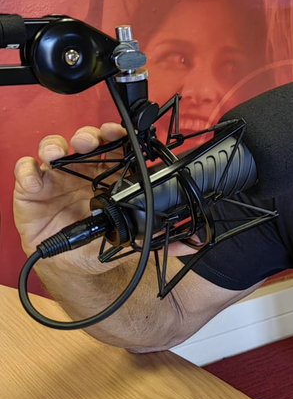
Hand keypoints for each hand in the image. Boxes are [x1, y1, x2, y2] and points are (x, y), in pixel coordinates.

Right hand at [13, 123, 125, 272]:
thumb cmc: (94, 242)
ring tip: (57, 154)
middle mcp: (80, 172)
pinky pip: (26, 172)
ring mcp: (55, 178)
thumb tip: (160, 230)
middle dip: (87, 136)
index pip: (112, 149)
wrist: (70, 264)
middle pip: (83, 142)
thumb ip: (136, 230)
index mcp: (105, 177)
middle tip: (89, 142)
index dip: (115, 137)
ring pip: (52, 149)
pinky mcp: (31, 189)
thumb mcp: (118, 236)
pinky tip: (35, 181)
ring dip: (54, 146)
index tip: (118, 134)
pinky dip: (27, 172)